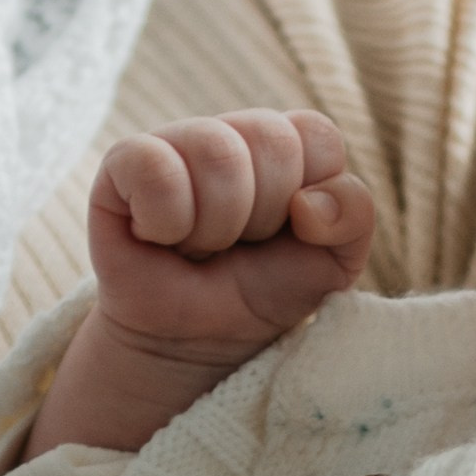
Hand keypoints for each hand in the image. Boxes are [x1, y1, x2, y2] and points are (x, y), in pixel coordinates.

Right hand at [24, 110, 376, 460]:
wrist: (197, 342)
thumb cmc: (263, 291)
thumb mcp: (333, 262)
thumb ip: (354, 217)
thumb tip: (309, 202)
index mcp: (286, 144)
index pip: (316, 134)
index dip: (311, 198)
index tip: (290, 235)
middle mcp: (231, 132)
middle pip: (271, 140)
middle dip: (264, 215)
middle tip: (239, 246)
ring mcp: (175, 142)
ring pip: (216, 151)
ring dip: (216, 226)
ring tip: (200, 248)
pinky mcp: (121, 164)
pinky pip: (155, 167)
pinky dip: (166, 220)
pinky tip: (159, 239)